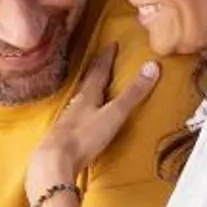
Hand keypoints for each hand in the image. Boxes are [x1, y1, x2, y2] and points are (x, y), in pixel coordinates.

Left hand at [29, 45, 161, 199]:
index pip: (99, 70)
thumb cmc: (84, 137)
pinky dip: (82, 110)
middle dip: (95, 69)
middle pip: (87, 82)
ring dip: (88, 89)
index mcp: (88, 95)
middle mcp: (76, 104)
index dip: (106, 57)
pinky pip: (76, 116)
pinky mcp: (65, 136)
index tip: (111, 44)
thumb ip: (133, 93)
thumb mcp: (114, 114)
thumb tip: (152, 66)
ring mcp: (68, 120)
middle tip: (101, 58)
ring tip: (93, 85)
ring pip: (80, 98)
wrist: (55, 161)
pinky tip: (82, 116)